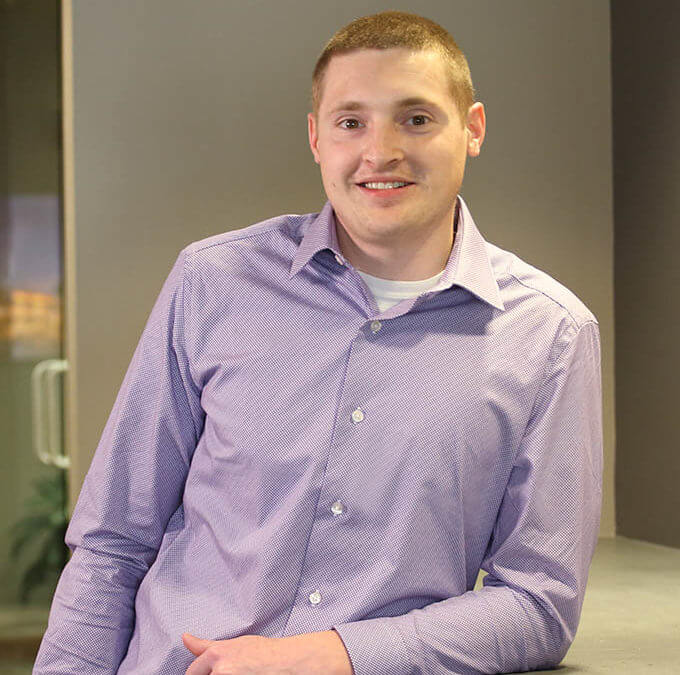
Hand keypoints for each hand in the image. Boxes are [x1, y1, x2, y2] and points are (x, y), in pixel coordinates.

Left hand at [182, 629, 353, 674]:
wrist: (287, 662)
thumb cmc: (263, 652)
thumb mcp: (232, 644)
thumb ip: (205, 646)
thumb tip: (185, 638)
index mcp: (217, 656)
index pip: (192, 674)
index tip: (207, 673)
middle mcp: (220, 672)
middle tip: (233, 671)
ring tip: (241, 672)